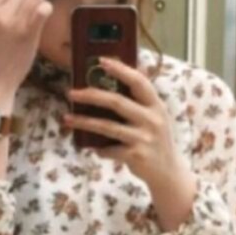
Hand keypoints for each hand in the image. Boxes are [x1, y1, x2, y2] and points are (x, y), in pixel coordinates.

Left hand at [64, 57, 197, 230]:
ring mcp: (144, 138)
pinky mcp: (136, 156)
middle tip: (71, 93)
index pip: (139, 82)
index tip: (101, 61)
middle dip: (91, 96)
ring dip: (84, 122)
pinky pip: (110, 149)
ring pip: (108, 126)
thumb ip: (141, 100)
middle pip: (117, 102)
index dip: (120, 70)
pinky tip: (93, 148)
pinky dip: (99, 149)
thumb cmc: (156, 141)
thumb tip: (121, 72)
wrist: (168, 173)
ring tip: (67, 119)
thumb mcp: (156, 117)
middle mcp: (152, 120)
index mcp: (156, 106)